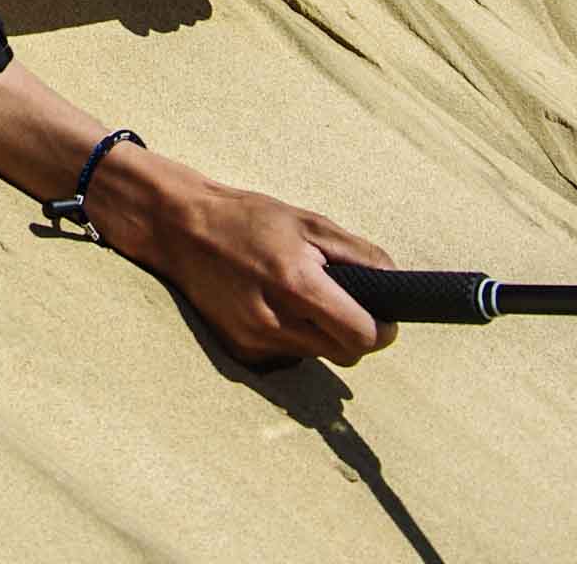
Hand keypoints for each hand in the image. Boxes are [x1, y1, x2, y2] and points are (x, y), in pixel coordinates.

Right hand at [139, 173, 397, 366]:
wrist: (180, 228)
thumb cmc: (248, 218)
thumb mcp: (309, 222)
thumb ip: (359, 254)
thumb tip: (397, 283)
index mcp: (295, 283)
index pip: (360, 336)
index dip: (382, 329)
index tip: (384, 317)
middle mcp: (274, 321)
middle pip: (344, 354)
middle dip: (354, 333)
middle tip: (344, 303)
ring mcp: (253, 341)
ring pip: (317, 357)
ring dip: (323, 335)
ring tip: (304, 299)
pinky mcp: (239, 352)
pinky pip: (287, 356)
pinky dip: (293, 337)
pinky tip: (273, 306)